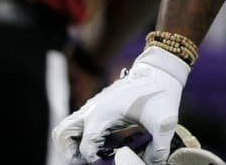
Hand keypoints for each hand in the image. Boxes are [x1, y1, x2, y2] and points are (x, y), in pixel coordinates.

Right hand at [53, 47, 189, 163]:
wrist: (160, 70)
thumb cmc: (160, 91)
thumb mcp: (163, 121)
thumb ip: (158, 147)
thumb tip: (154, 163)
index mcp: (102, 114)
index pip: (86, 146)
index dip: (94, 160)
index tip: (107, 163)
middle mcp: (92, 110)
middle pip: (62, 135)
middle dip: (70, 152)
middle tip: (88, 161)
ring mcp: (93, 107)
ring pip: (66, 128)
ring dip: (72, 144)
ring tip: (93, 155)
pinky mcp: (99, 107)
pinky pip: (80, 125)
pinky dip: (84, 137)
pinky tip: (106, 145)